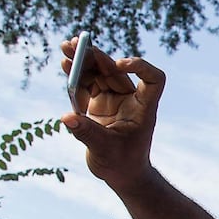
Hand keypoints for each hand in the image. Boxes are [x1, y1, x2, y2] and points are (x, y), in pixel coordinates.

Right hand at [57, 38, 164, 190]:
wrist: (121, 174)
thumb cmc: (123, 164)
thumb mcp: (105, 150)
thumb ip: (87, 133)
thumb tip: (66, 118)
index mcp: (143, 108)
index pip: (153, 80)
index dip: (140, 67)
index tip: (119, 65)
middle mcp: (130, 100)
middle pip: (115, 71)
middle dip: (95, 57)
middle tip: (74, 44)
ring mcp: (114, 101)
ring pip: (99, 74)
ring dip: (82, 61)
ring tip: (65, 48)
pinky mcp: (99, 105)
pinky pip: (87, 85)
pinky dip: (76, 76)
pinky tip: (64, 66)